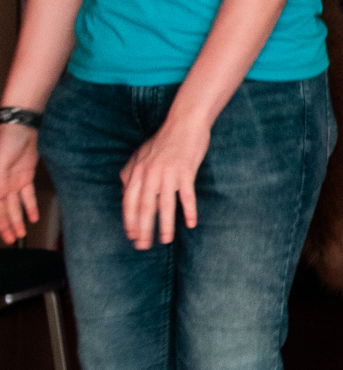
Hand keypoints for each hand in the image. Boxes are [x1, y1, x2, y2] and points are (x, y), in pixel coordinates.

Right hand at [0, 120, 39, 244]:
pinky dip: (29, 207)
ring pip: (13, 206)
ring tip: (19, 235)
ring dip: (17, 221)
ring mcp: (11, 181)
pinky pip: (27, 195)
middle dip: (4, 227)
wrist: (20, 127)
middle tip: (8, 241)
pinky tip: (32, 218)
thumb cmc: (4, 142)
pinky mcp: (24, 176)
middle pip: (1, 210)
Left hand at [120, 110, 210, 248]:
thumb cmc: (164, 140)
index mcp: (138, 171)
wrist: (185, 123)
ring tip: (165, 241)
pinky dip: (189, 211)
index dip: (129, 221)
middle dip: (143, 229)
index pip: (129, 201)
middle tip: (142, 246)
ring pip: (164, 206)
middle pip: (144, 207)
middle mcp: (150, 174)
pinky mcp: (186, 172)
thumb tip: (124, 188)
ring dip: (164, 225)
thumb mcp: (141, 154)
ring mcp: (168, 174)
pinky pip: (187, 197)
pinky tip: (190, 224)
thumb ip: (130, 171)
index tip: (131, 236)